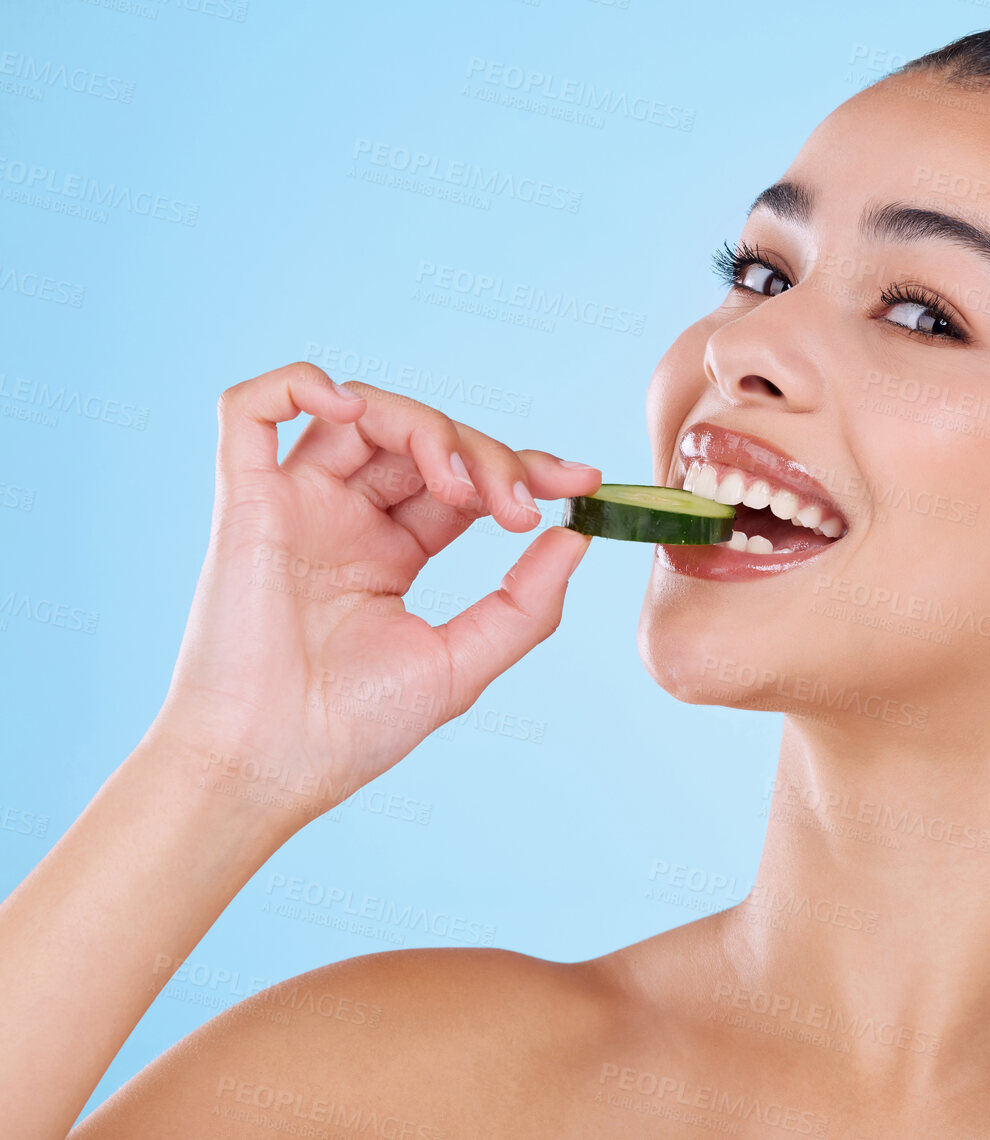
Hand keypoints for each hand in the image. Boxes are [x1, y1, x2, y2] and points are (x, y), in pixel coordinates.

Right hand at [158, 360, 600, 829]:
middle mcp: (346, 519)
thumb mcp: (463, 663)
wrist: (270, 767)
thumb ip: (525, 602)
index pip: (464, 481)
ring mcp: (296, 505)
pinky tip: (352, 408)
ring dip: (426, 428)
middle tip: (522, 506)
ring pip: (363, 413)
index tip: (583, 484)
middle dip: (487, 457)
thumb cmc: (353, 728)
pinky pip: (250, 410)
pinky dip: (299, 384)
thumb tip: (578, 537)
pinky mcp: (244, 501)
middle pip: (425, 441)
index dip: (522, 469)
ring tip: (462, 485)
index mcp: (392, 553)